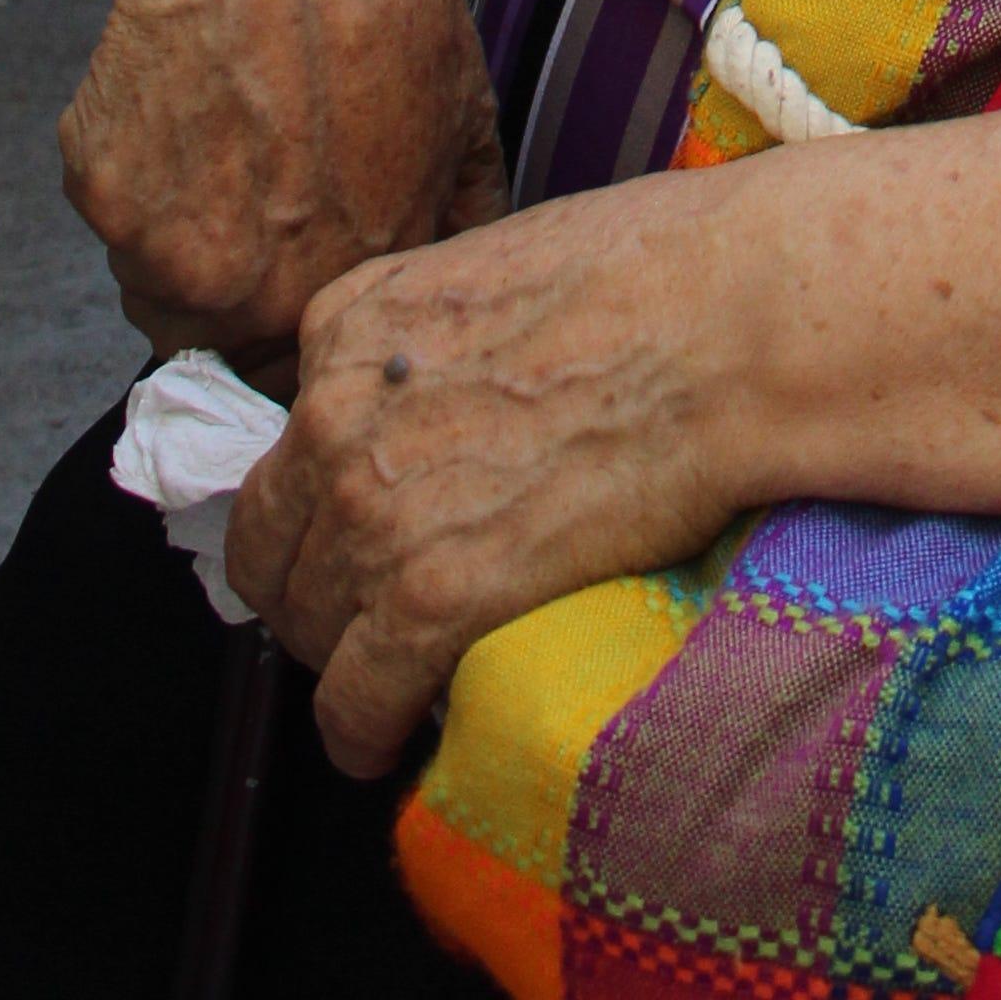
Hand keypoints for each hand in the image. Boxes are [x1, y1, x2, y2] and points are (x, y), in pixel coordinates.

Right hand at [59, 0, 505, 359]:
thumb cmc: (385, 6)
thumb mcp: (467, 127)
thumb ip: (457, 229)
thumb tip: (453, 276)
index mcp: (337, 290)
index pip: (293, 373)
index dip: (289, 328)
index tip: (286, 275)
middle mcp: (241, 294)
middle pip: (211, 338)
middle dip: (227, 287)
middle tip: (248, 196)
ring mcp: (158, 249)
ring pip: (153, 278)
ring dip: (176, 233)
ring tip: (222, 132)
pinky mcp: (97, 188)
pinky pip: (112, 206)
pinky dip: (134, 165)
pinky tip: (184, 92)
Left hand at [228, 178, 743, 776]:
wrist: (728, 323)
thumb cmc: (653, 270)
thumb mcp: (500, 259)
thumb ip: (438, 328)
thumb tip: (454, 380)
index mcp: (350, 325)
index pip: (290, 441)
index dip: (326, 493)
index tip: (363, 521)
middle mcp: (335, 417)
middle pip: (273, 542)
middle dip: (310, 583)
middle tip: (368, 608)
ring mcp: (374, 514)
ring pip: (304, 627)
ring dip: (340, 656)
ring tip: (390, 672)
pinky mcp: (431, 601)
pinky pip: (351, 703)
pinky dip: (359, 733)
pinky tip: (381, 741)